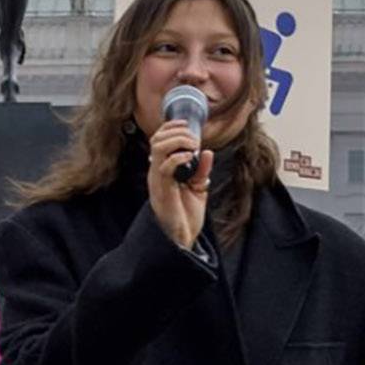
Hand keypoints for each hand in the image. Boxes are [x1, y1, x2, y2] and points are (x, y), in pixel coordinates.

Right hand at [147, 120, 212, 250]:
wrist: (182, 239)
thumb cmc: (187, 216)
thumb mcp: (198, 188)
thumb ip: (202, 170)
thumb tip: (208, 152)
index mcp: (162, 170)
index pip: (159, 139)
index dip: (171, 127)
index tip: (187, 125)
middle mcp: (156, 172)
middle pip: (157, 139)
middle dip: (177, 132)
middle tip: (194, 138)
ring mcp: (157, 180)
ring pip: (158, 148)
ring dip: (177, 140)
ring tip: (192, 146)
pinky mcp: (162, 190)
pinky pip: (165, 167)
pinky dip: (178, 157)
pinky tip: (190, 157)